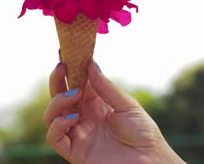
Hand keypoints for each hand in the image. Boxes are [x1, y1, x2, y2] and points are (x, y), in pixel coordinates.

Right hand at [43, 61, 184, 163]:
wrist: (151, 160)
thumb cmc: (143, 132)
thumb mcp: (127, 105)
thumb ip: (106, 88)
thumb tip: (91, 64)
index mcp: (96, 104)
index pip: (76, 83)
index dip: (70, 68)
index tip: (65, 51)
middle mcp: (84, 117)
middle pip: (60, 97)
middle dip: (57, 80)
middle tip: (61, 65)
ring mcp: (78, 134)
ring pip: (52, 116)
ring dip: (58, 101)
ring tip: (75, 93)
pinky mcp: (75, 151)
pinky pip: (55, 138)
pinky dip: (58, 125)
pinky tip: (73, 117)